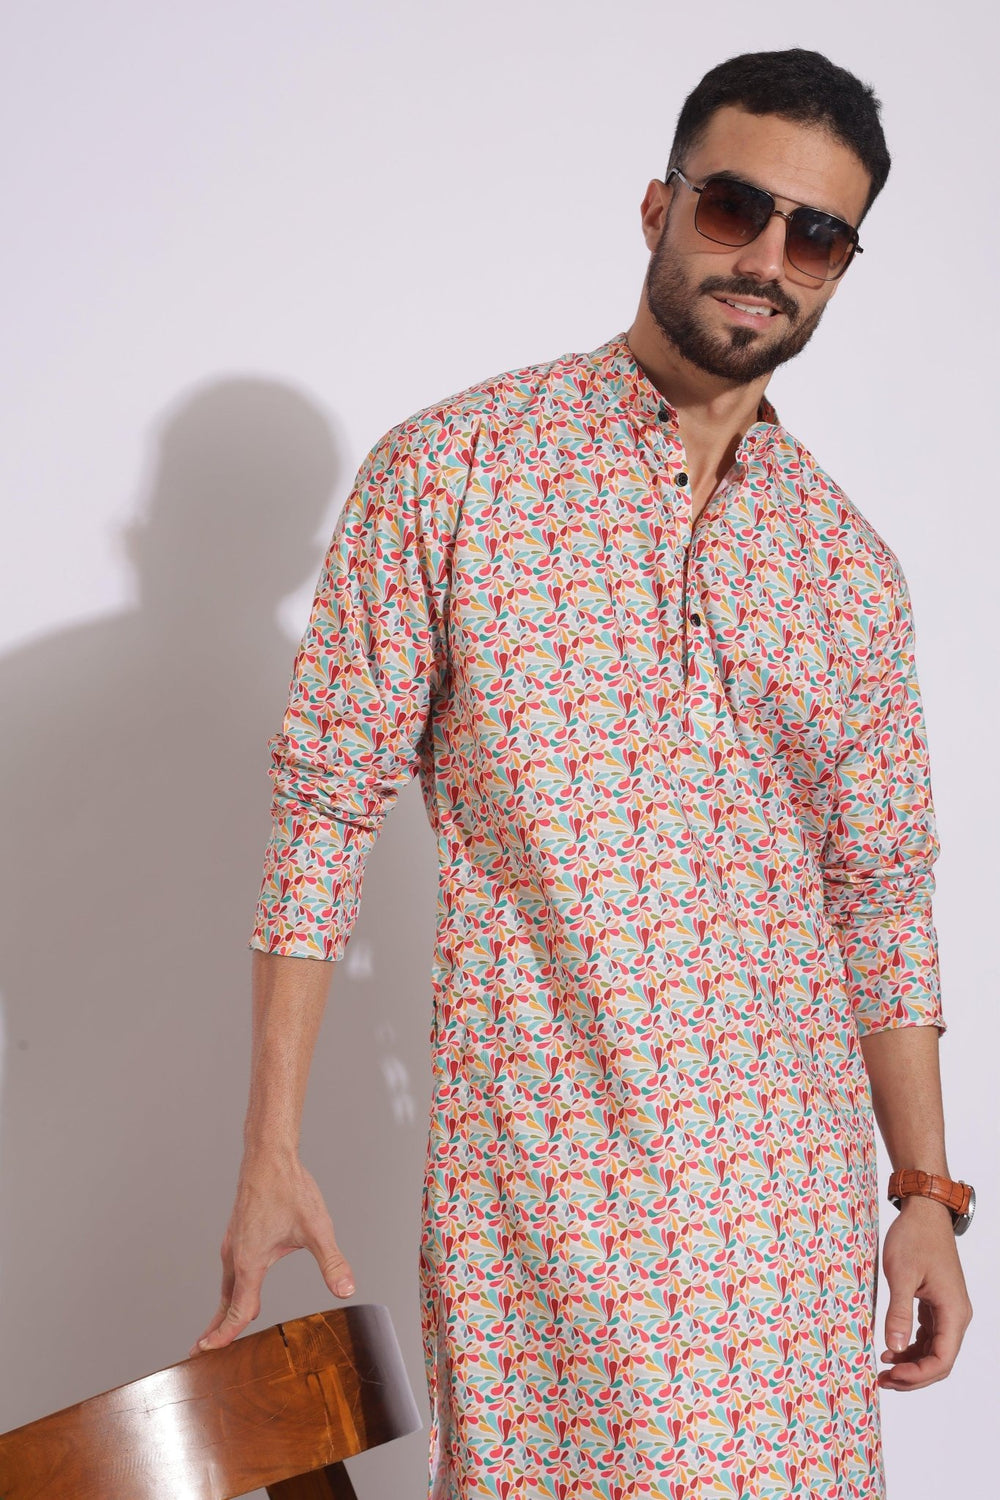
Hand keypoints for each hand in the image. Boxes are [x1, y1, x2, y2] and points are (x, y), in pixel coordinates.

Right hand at [188, 1149, 354, 1356]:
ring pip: (227, 1285)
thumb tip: (348, 1289)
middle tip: (200, 1352)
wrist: (268, 1156)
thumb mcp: (317, 1228)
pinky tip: (239, 1288)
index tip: (207, 1353)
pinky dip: (229, 1288)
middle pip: (225, 1302)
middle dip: (216, 1329)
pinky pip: (230, 1270)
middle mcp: (235, 1255)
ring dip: (223, 1308)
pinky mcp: (237, 1233)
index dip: (224, 1335)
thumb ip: (332, 1262)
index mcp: (250, 1262)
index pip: (237, 1310)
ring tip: (219, 1328)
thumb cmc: (290, 1189)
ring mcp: (233, 1243)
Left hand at [877, 1196, 972, 1389]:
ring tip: (883, 1369)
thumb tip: (894, 1347)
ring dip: (911, 1363)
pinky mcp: (937, 1303)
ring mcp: (947, 1310)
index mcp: (953, 1312)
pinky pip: (928, 1335)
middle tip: (882, 1381)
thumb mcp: (901, 1274)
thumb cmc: (914, 1238)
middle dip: (912, 1375)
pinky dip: (911, 1346)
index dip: (917, 1375)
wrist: (924, 1211)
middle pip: (939, 1360)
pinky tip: (891, 1348)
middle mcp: (955, 1315)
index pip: (941, 1360)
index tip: (890, 1375)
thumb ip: (898, 1312)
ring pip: (934, 1350)